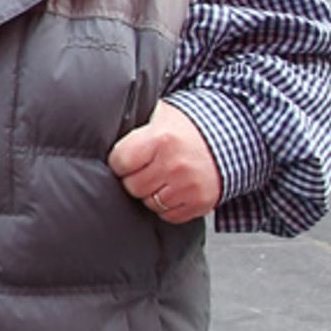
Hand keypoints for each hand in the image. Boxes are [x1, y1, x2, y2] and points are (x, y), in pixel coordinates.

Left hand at [108, 99, 221, 224]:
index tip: (127, 159)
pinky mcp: (199, 203)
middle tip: (146, 168)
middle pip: (133, 186)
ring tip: (161, 177)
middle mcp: (174, 164)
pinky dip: (167, 206)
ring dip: (151, 193)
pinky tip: (173, 188)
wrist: (228, 138)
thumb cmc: (187, 127)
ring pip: (149, 203)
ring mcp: (188, 186)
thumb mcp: (159, 115)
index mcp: (160, 139)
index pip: (120, 163)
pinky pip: (168, 215)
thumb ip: (133, 122)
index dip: (121, 162)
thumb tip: (102, 127)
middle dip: (135, 178)